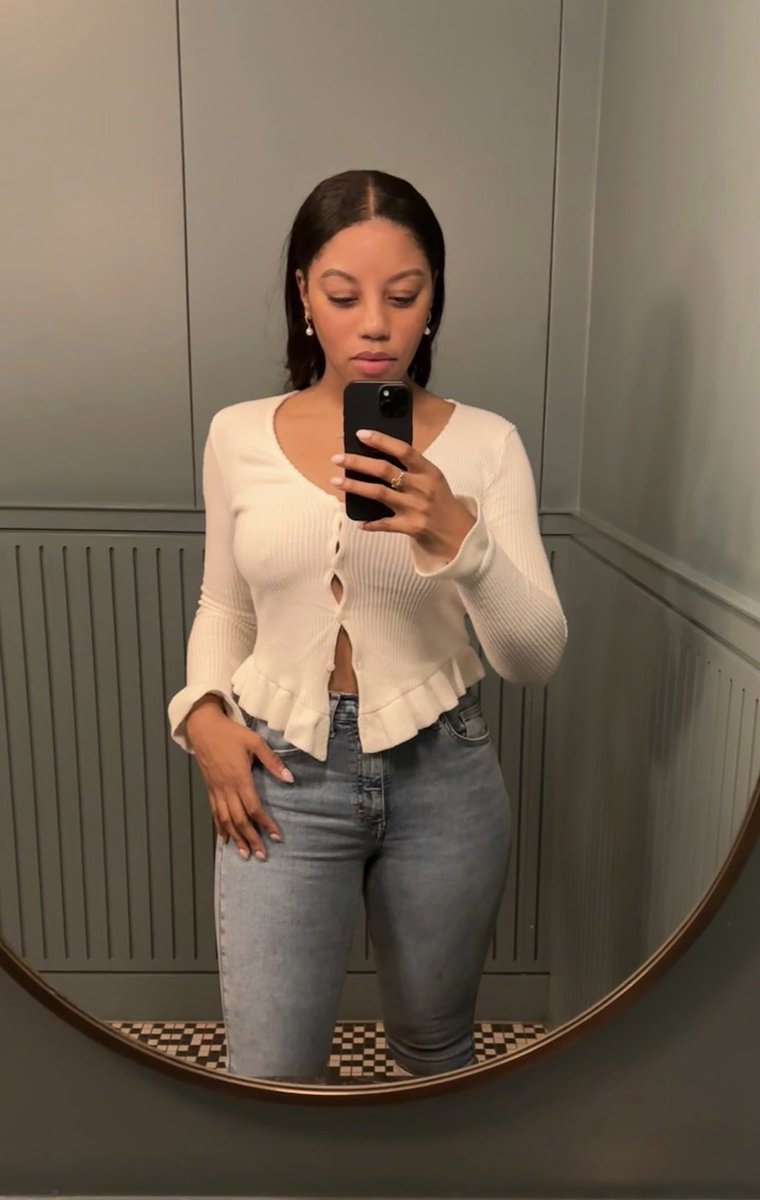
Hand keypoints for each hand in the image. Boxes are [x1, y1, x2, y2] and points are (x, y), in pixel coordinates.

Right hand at [185, 702, 287, 860]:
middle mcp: (226, 788)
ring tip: (245, 854)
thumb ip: (272, 761)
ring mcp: (216, 790)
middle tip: (262, 856)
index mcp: (239, 778)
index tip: (276, 837)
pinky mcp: (209, 789)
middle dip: (251, 839)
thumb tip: (289, 779)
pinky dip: (220, 828)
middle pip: (239, 820)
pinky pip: (215, 813)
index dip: (265, 824)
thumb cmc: (231, 733)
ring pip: (226, 820)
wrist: (203, 727)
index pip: (254, 807)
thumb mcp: (255, 742)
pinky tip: (225, 839)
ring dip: (235, 839)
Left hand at [329, 429, 475, 560]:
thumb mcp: (433, 479)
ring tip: (336, 481)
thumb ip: (412, 468)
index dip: (381, 440)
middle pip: (384, 470)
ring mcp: (416, 508)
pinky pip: (385, 524)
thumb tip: (377, 454)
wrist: (459, 533)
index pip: (403, 450)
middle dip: (357, 463)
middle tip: (337, 458)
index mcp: (429, 471)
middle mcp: (422, 487)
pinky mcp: (411, 527)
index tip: (361, 434)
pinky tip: (357, 522)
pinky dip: (370, 523)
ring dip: (354, 487)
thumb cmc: (440, 501)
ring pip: (379, 493)